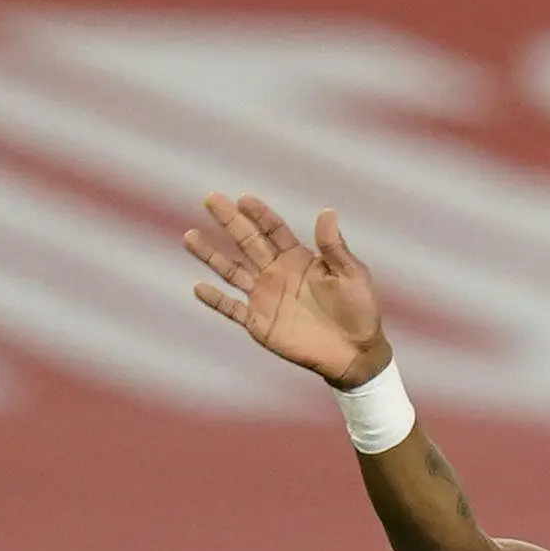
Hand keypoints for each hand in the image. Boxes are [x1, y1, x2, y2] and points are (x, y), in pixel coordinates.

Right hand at [184, 193, 387, 386]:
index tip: (243, 199)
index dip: (259, 214)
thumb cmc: (360, 310)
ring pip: (231, 271)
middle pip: (248, 242)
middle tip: (210, 199)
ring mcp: (265, 297)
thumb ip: (335, 247)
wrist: (355, 352)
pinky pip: (231, 308)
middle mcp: (277, 273)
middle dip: (229, 221)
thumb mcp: (352, 275)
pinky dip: (215, 300)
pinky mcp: (258, 322)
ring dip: (211, 255)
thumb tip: (327, 211)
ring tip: (189, 236)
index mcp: (299, 259)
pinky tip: (198, 287)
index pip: (274, 230)